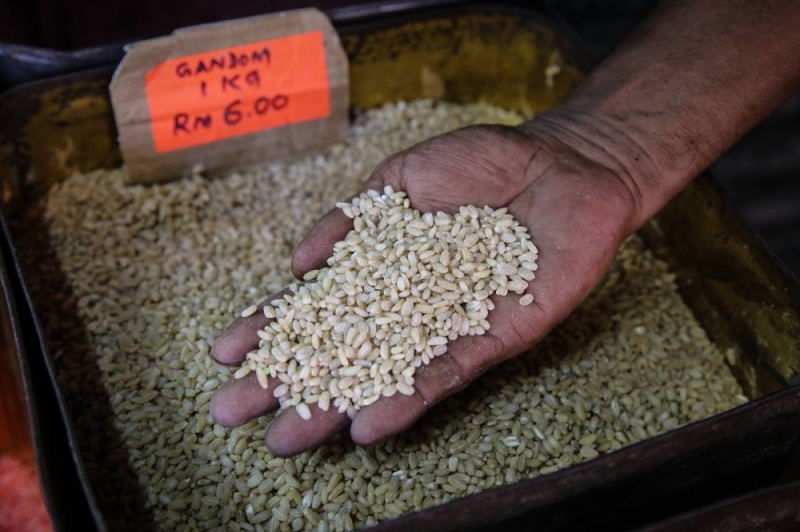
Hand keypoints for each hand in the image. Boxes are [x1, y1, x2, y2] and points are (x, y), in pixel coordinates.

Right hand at [209, 114, 645, 456]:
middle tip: (234, 415)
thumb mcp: (403, 177)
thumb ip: (353, 217)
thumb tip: (296, 262)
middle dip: (289, 382)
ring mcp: (447, 323)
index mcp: (380, 266)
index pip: (317, 303)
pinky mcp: (493, 336)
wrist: (563, 164)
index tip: (224, 353)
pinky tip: (368, 427)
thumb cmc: (481, 162)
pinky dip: (408, 399)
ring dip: (336, 407)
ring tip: (289, 440)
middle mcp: (407, 303)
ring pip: (384, 374)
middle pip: (342, 349)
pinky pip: (446, 374)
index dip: (272, 326)